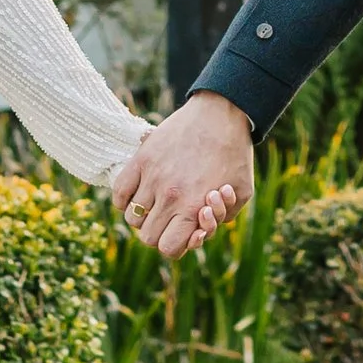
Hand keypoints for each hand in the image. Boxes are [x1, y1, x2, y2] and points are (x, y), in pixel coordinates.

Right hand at [115, 96, 253, 257]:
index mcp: (193, 208)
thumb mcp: (242, 192)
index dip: (176, 245)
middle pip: (148, 237)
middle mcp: (170, 196)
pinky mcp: (141, 159)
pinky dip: (125, 199)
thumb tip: (200, 229)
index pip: (168, 249)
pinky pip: (119, 192)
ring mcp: (152, 177)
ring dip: (144, 216)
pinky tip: (140, 193)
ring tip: (156, 203)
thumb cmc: (235, 154)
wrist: (221, 114)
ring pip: (132, 217)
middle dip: (161, 233)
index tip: (182, 232)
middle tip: (170, 218)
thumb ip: (225, 218)